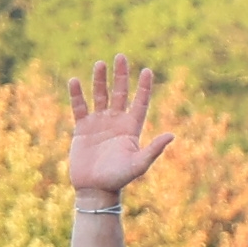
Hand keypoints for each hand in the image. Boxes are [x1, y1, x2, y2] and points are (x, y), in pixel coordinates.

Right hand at [64, 60, 174, 198]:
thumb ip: (154, 149)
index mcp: (131, 128)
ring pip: (100, 96)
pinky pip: (79, 107)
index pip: (140, 102)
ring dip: (100, 80)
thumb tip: (172, 135)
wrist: (94, 189)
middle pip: (120, 93)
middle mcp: (116, 122)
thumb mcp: (138, 164)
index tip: (147, 70)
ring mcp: (98, 123)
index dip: (143, 87)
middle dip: (121, 75)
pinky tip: (75, 81)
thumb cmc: (118, 179)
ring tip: (100, 63)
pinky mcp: (82, 128)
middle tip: (121, 56)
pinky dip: (77, 94)